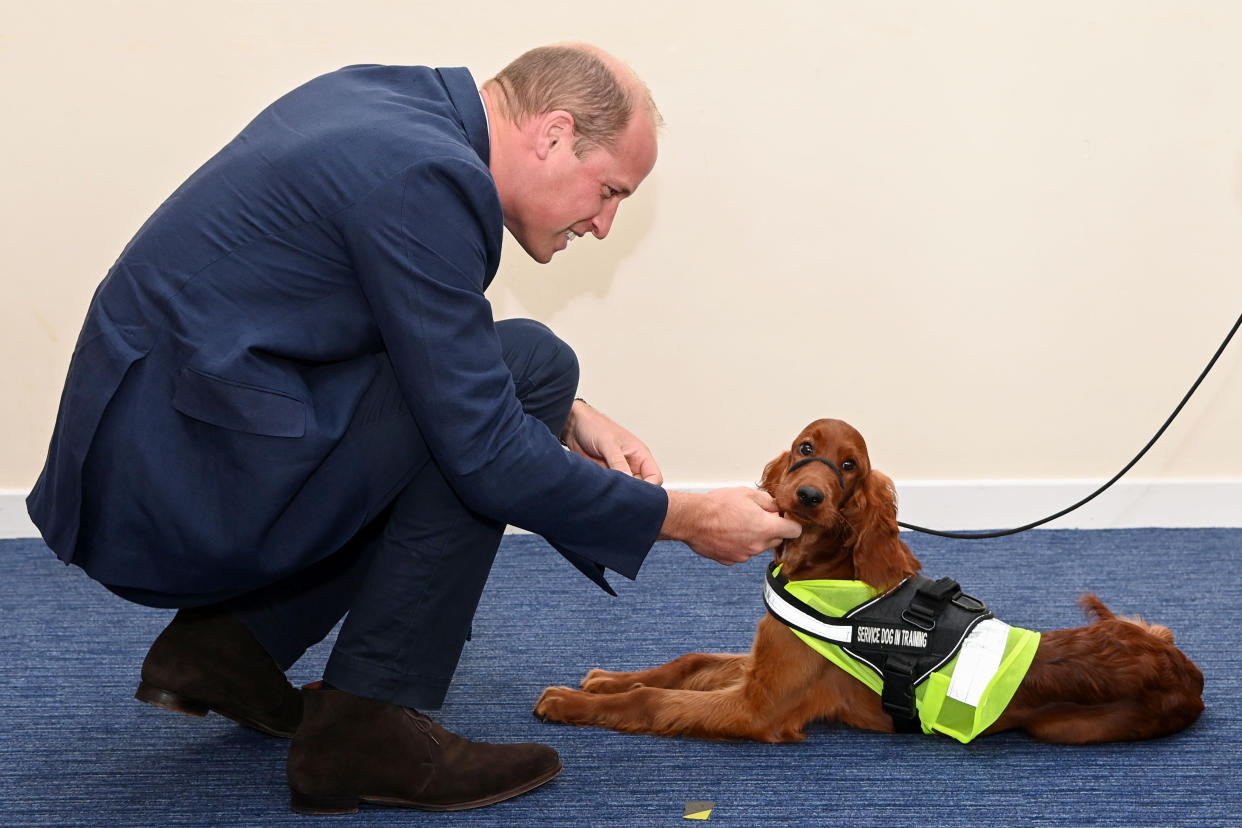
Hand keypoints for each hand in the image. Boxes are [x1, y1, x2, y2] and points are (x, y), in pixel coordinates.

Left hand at [560, 399, 662, 483]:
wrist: (573, 426)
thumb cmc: (594, 425)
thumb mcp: (608, 443)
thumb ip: (618, 462)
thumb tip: (629, 480)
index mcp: (640, 454)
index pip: (655, 477)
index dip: (650, 487)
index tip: (635, 492)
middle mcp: (632, 464)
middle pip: (642, 487)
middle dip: (633, 492)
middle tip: (621, 495)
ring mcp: (619, 471)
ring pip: (626, 490)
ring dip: (619, 492)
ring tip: (608, 488)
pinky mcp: (606, 476)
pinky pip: (612, 489)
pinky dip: (608, 491)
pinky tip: (601, 488)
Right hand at [660, 487, 801, 564]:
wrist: (692, 519)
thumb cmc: (718, 504)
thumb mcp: (747, 493)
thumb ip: (768, 502)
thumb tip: (777, 507)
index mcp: (766, 528)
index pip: (794, 531)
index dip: (790, 522)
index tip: (783, 517)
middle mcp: (758, 545)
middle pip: (776, 540)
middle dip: (771, 529)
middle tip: (755, 515)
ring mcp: (744, 555)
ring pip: (758, 546)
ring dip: (754, 537)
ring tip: (737, 522)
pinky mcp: (731, 560)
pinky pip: (742, 552)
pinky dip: (739, 544)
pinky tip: (727, 532)